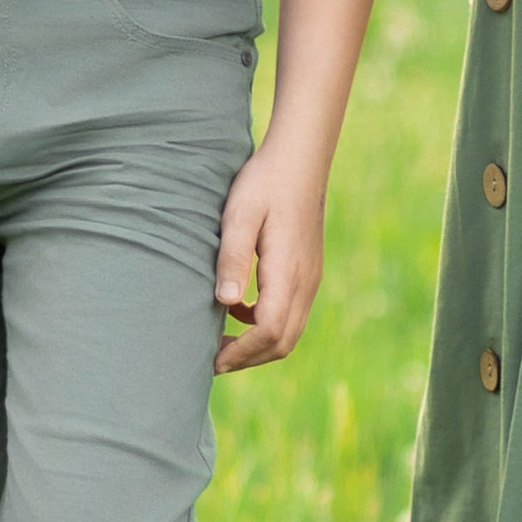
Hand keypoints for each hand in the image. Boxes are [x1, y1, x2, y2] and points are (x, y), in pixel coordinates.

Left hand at [211, 137, 327, 370]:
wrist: (299, 160)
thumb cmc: (264, 183)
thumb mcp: (240, 215)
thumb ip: (233, 258)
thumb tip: (226, 302)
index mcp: (288, 271)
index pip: (269, 331)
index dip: (241, 353)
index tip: (211, 360)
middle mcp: (306, 282)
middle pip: (282, 342)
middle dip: (248, 359)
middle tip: (212, 361)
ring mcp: (310, 278)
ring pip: (290, 332)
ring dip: (258, 346)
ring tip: (221, 343)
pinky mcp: (308, 272)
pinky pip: (292, 314)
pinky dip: (266, 326)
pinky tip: (239, 310)